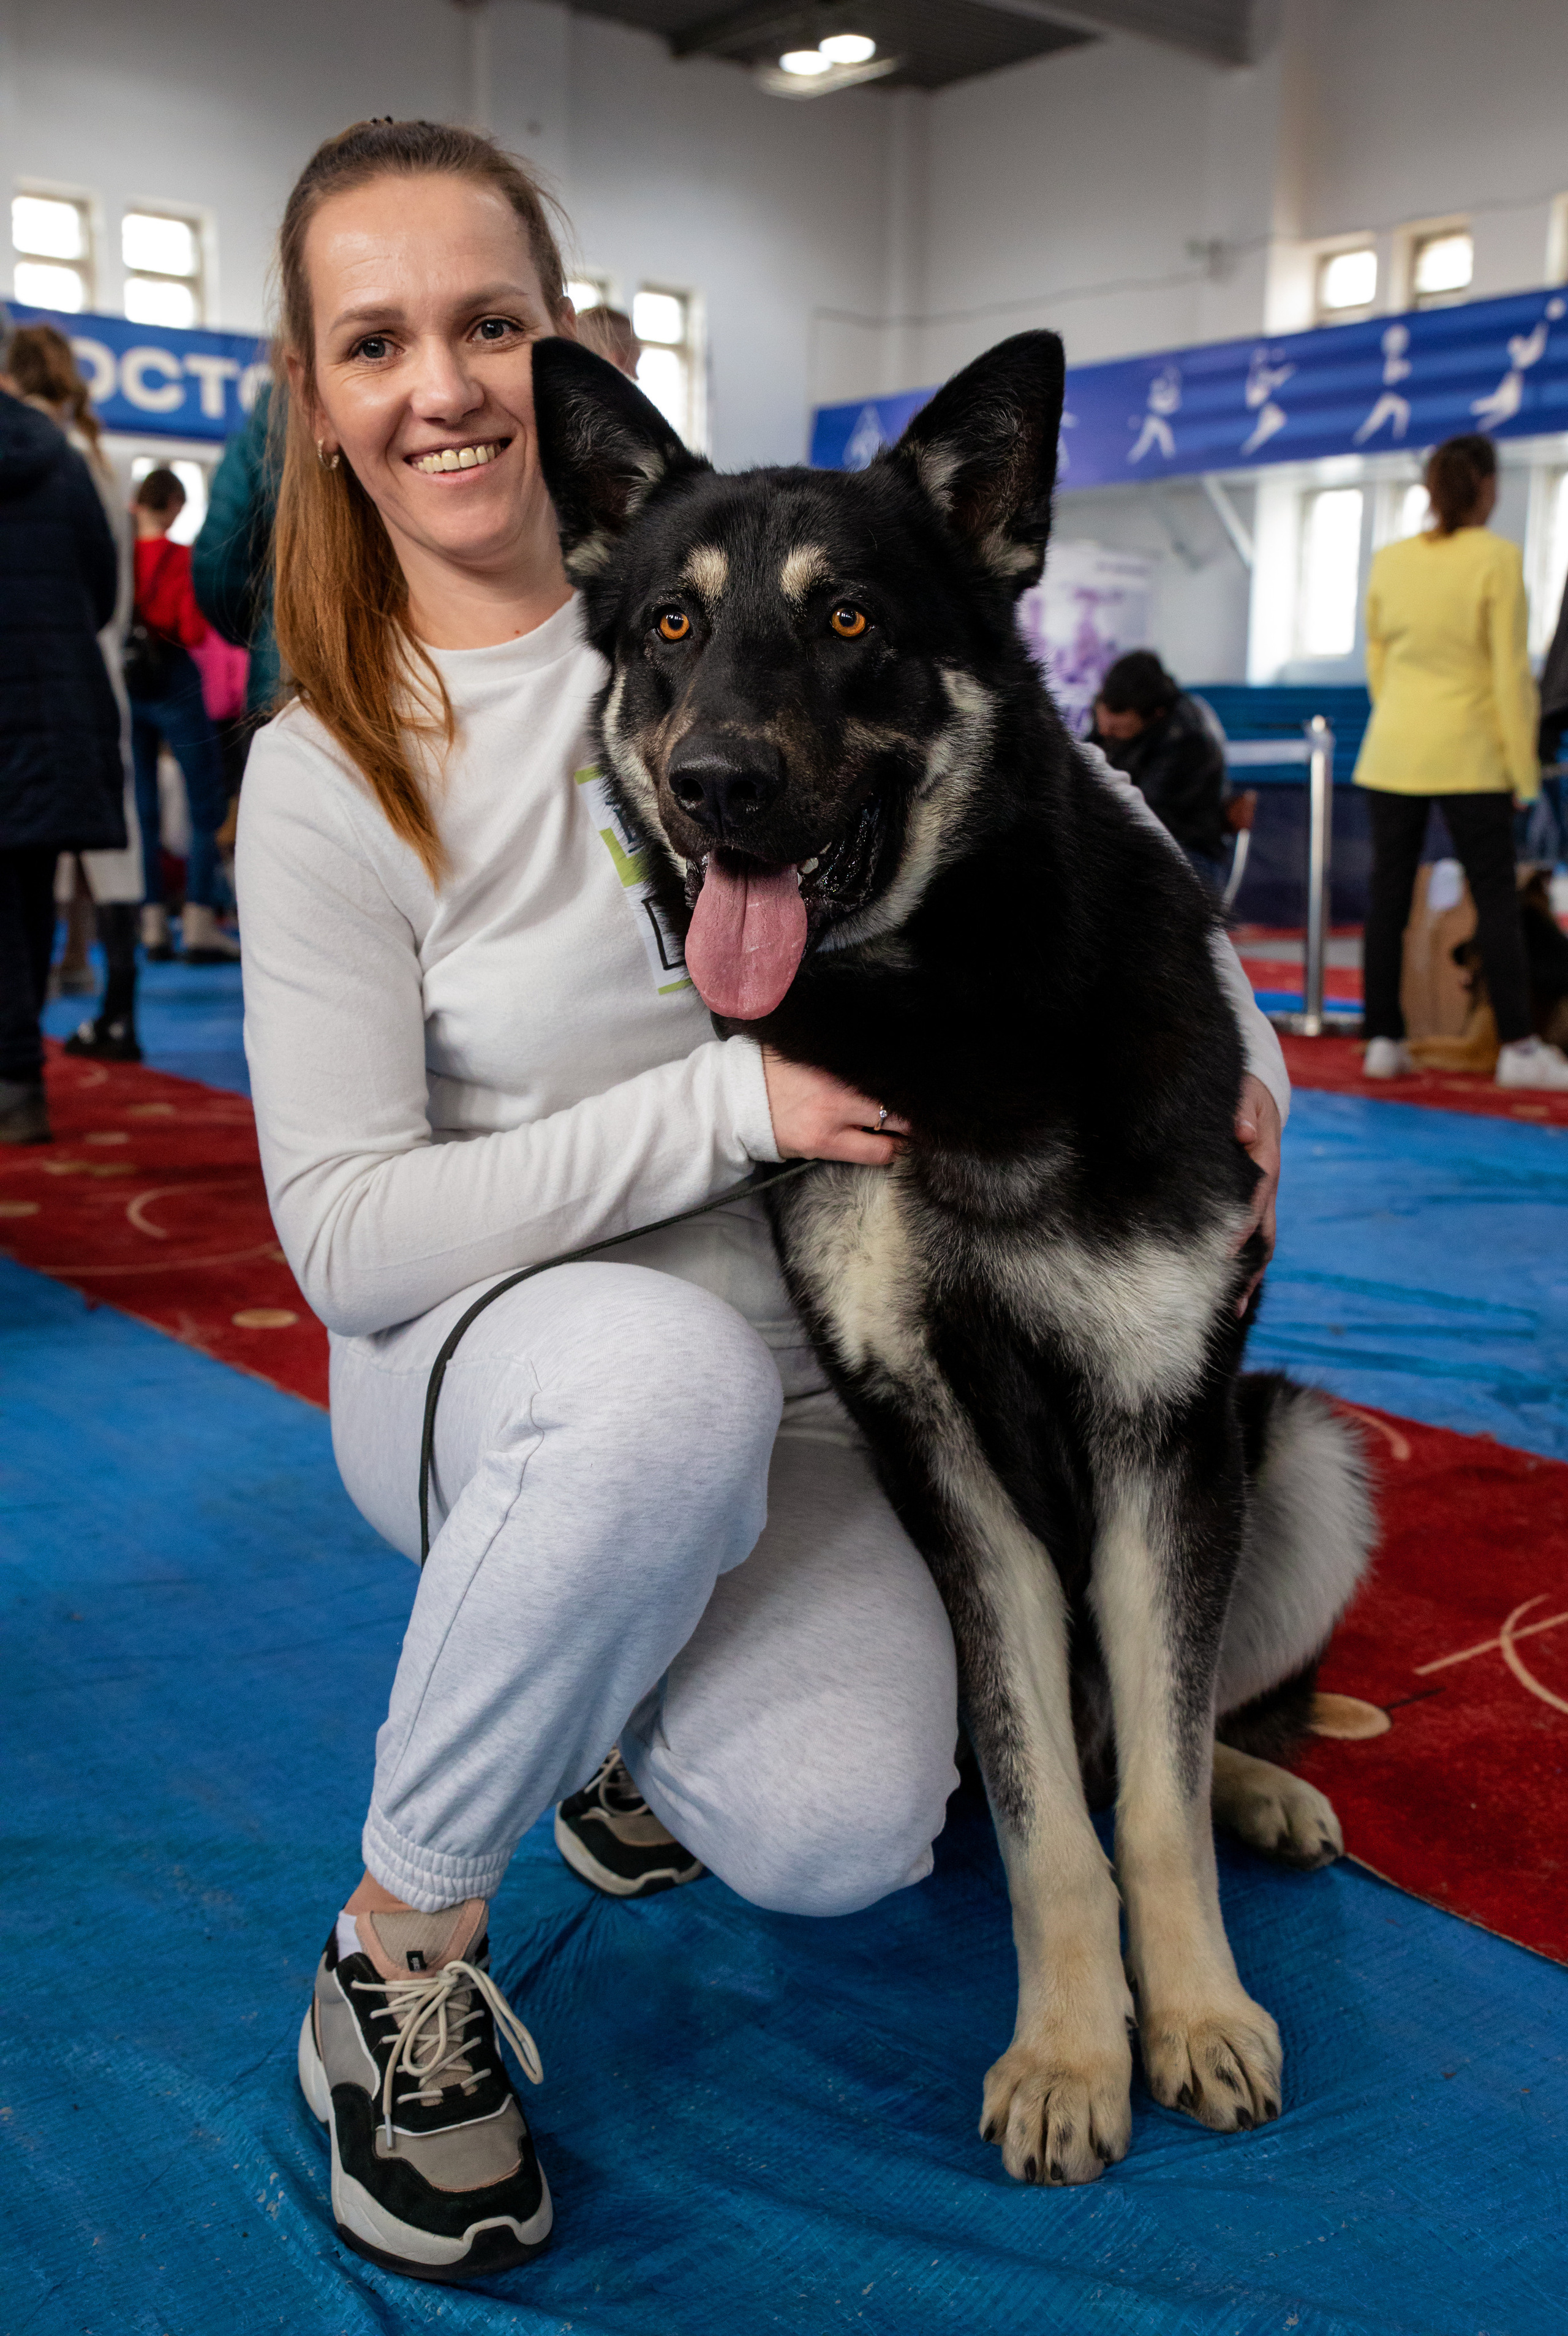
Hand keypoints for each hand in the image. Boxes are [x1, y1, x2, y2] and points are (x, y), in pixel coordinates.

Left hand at [762, 1049, 907, 1166]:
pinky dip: (881, 1071)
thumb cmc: (775, 1128)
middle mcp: (834, 1108)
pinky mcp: (833, 1056)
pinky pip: (871, 1061)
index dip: (900, 1149)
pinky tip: (882, 1075)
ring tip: (900, 1098)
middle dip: (909, 1122)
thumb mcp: (808, 1150)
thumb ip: (849, 1146)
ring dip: (900, 1095)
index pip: (884, 1151)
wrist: (741, 1092)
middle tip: (908, 1120)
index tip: (903, 1144)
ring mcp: (835, 1078)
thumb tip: (891, 1141)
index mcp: (824, 1139)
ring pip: (891, 1087)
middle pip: (897, 1117)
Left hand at [1232, 1074, 1280, 1316]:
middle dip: (1249, 1269)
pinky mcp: (1253, 1201)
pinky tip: (1230, 1285)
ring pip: (1261, 1242)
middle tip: (1234, 1302)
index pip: (1253, 1203)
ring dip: (1250, 1275)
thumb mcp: (1245, 1092)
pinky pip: (1252, 1235)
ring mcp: (1262, 1197)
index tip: (1222, 1253)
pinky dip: (1245, 1261)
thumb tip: (1242, 1132)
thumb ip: (1242, 1110)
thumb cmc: (1245, 1092)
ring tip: (1236, 1308)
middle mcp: (1267, 1186)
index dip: (1239, 1229)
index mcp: (1265, 1163)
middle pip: (1263, 1234)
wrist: (1258, 1092)